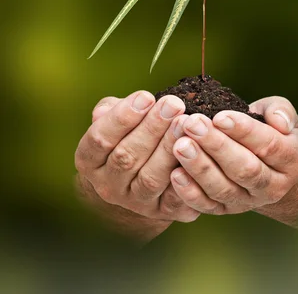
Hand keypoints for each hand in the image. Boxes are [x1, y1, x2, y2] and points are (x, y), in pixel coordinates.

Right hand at [74, 91, 199, 240]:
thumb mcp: (115, 121)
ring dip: (168, 149)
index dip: (122, 118)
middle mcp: (108, 186)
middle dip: (152, 128)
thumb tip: (110, 108)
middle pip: (127, 157)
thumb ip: (111, 111)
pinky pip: (174, 200)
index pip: (100, 140)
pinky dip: (185, 180)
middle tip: (174, 104)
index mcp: (90, 161)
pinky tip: (197, 156)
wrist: (143, 178)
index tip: (146, 96)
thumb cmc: (130, 137)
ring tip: (185, 123)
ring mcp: (135, 202)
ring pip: (150, 178)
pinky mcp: (161, 212)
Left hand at [169, 97, 297, 225]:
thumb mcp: (282, 114)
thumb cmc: (273, 130)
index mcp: (294, 160)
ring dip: (200, 167)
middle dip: (216, 146)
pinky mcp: (228, 210)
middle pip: (245, 169)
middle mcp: (275, 186)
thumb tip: (279, 122)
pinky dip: (190, 193)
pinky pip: (208, 206)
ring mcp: (250, 201)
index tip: (219, 116)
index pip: (269, 145)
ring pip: (224, 189)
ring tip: (179, 145)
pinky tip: (175, 174)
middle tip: (192, 124)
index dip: (244, 131)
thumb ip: (282, 111)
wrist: (271, 166)